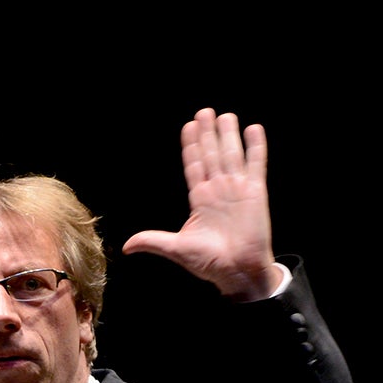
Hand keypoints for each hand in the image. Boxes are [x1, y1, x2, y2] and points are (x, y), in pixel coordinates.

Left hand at [121, 109, 283, 300]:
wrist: (237, 271)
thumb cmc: (209, 263)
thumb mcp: (176, 249)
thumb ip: (153, 241)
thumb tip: (127, 246)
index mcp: (200, 199)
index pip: (194, 165)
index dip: (191, 146)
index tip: (189, 127)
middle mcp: (218, 190)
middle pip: (212, 155)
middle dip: (207, 133)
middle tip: (204, 111)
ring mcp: (237, 189)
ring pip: (231, 155)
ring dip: (228, 135)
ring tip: (225, 115)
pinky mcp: (255, 192)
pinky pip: (255, 164)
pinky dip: (255, 147)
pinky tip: (253, 129)